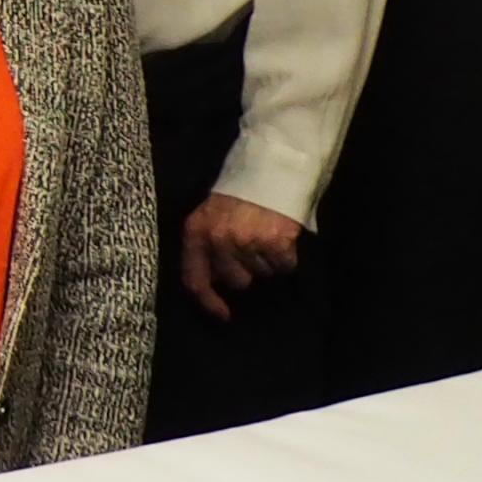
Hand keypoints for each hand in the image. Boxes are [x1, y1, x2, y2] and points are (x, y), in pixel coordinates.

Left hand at [177, 193, 304, 320]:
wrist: (271, 166)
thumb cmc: (238, 192)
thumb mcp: (210, 215)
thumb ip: (207, 245)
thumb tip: (216, 281)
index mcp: (196, 232)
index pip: (194, 278)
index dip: (208, 301)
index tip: (222, 314)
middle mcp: (219, 240)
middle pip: (236, 281)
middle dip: (245, 270)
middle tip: (252, 247)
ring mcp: (248, 242)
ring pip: (262, 274)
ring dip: (267, 261)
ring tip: (266, 234)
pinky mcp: (276, 243)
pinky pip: (284, 267)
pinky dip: (287, 257)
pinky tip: (282, 236)